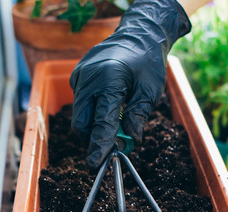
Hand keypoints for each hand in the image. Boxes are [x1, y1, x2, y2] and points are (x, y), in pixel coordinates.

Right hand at [70, 0, 190, 168]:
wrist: (138, 34)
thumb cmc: (147, 61)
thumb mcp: (150, 91)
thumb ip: (138, 117)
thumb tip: (130, 140)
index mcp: (109, 81)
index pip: (101, 122)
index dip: (99, 145)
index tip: (96, 163)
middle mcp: (88, 78)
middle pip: (82, 123)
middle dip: (94, 138)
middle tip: (111, 146)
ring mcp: (80, 76)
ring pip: (79, 114)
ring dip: (93, 125)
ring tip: (114, 121)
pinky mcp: (77, 75)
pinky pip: (81, 101)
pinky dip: (92, 110)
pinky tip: (108, 103)